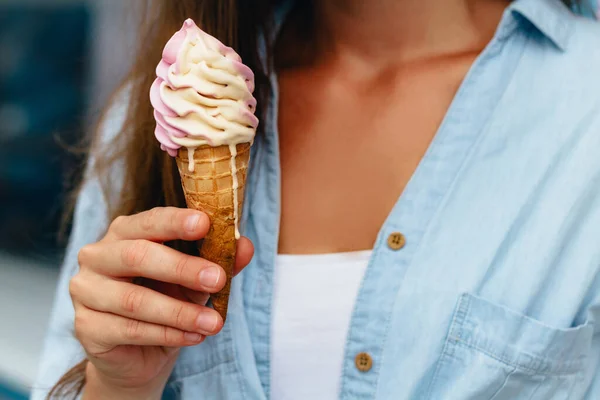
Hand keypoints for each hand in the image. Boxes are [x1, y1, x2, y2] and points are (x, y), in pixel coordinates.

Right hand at [69, 207, 253, 396]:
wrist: (141, 354)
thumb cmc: (168, 301)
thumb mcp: (198, 280)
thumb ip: (219, 261)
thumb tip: (245, 246)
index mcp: (125, 233)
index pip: (149, 220)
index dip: (176, 221)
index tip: (205, 224)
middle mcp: (97, 256)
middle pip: (137, 255)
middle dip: (182, 268)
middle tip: (217, 278)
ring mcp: (86, 291)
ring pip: (134, 299)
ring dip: (180, 312)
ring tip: (214, 322)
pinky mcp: (86, 327)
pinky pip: (129, 330)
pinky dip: (167, 334)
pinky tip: (194, 337)